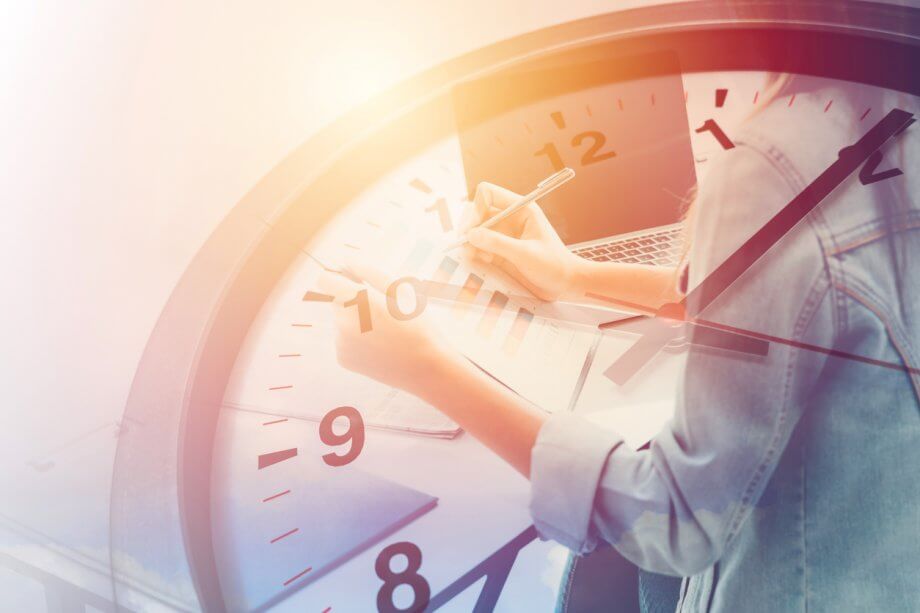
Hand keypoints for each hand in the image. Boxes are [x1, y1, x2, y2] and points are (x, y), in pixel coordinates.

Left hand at [317, 259, 457, 393]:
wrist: (424, 368)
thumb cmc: (417, 324)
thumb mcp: (399, 291)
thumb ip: (369, 272)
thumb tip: (347, 260)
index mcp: (357, 300)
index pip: (324, 280)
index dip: (336, 277)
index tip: (350, 281)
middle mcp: (343, 321)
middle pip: (334, 300)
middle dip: (351, 300)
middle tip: (379, 310)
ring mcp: (340, 342)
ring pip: (340, 321)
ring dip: (355, 320)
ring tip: (384, 332)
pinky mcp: (342, 358)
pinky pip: (343, 340)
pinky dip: (356, 340)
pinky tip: (378, 346)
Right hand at [461, 182, 581, 300]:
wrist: (566, 284)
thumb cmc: (554, 266)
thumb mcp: (526, 254)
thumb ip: (498, 243)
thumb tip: (471, 234)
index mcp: (521, 209)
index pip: (488, 194)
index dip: (476, 208)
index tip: (472, 229)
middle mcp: (510, 218)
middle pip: (478, 212)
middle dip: (470, 227)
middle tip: (465, 245)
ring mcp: (505, 235)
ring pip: (477, 231)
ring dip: (470, 242)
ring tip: (472, 256)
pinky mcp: (501, 251)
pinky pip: (480, 246)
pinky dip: (476, 252)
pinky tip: (483, 261)